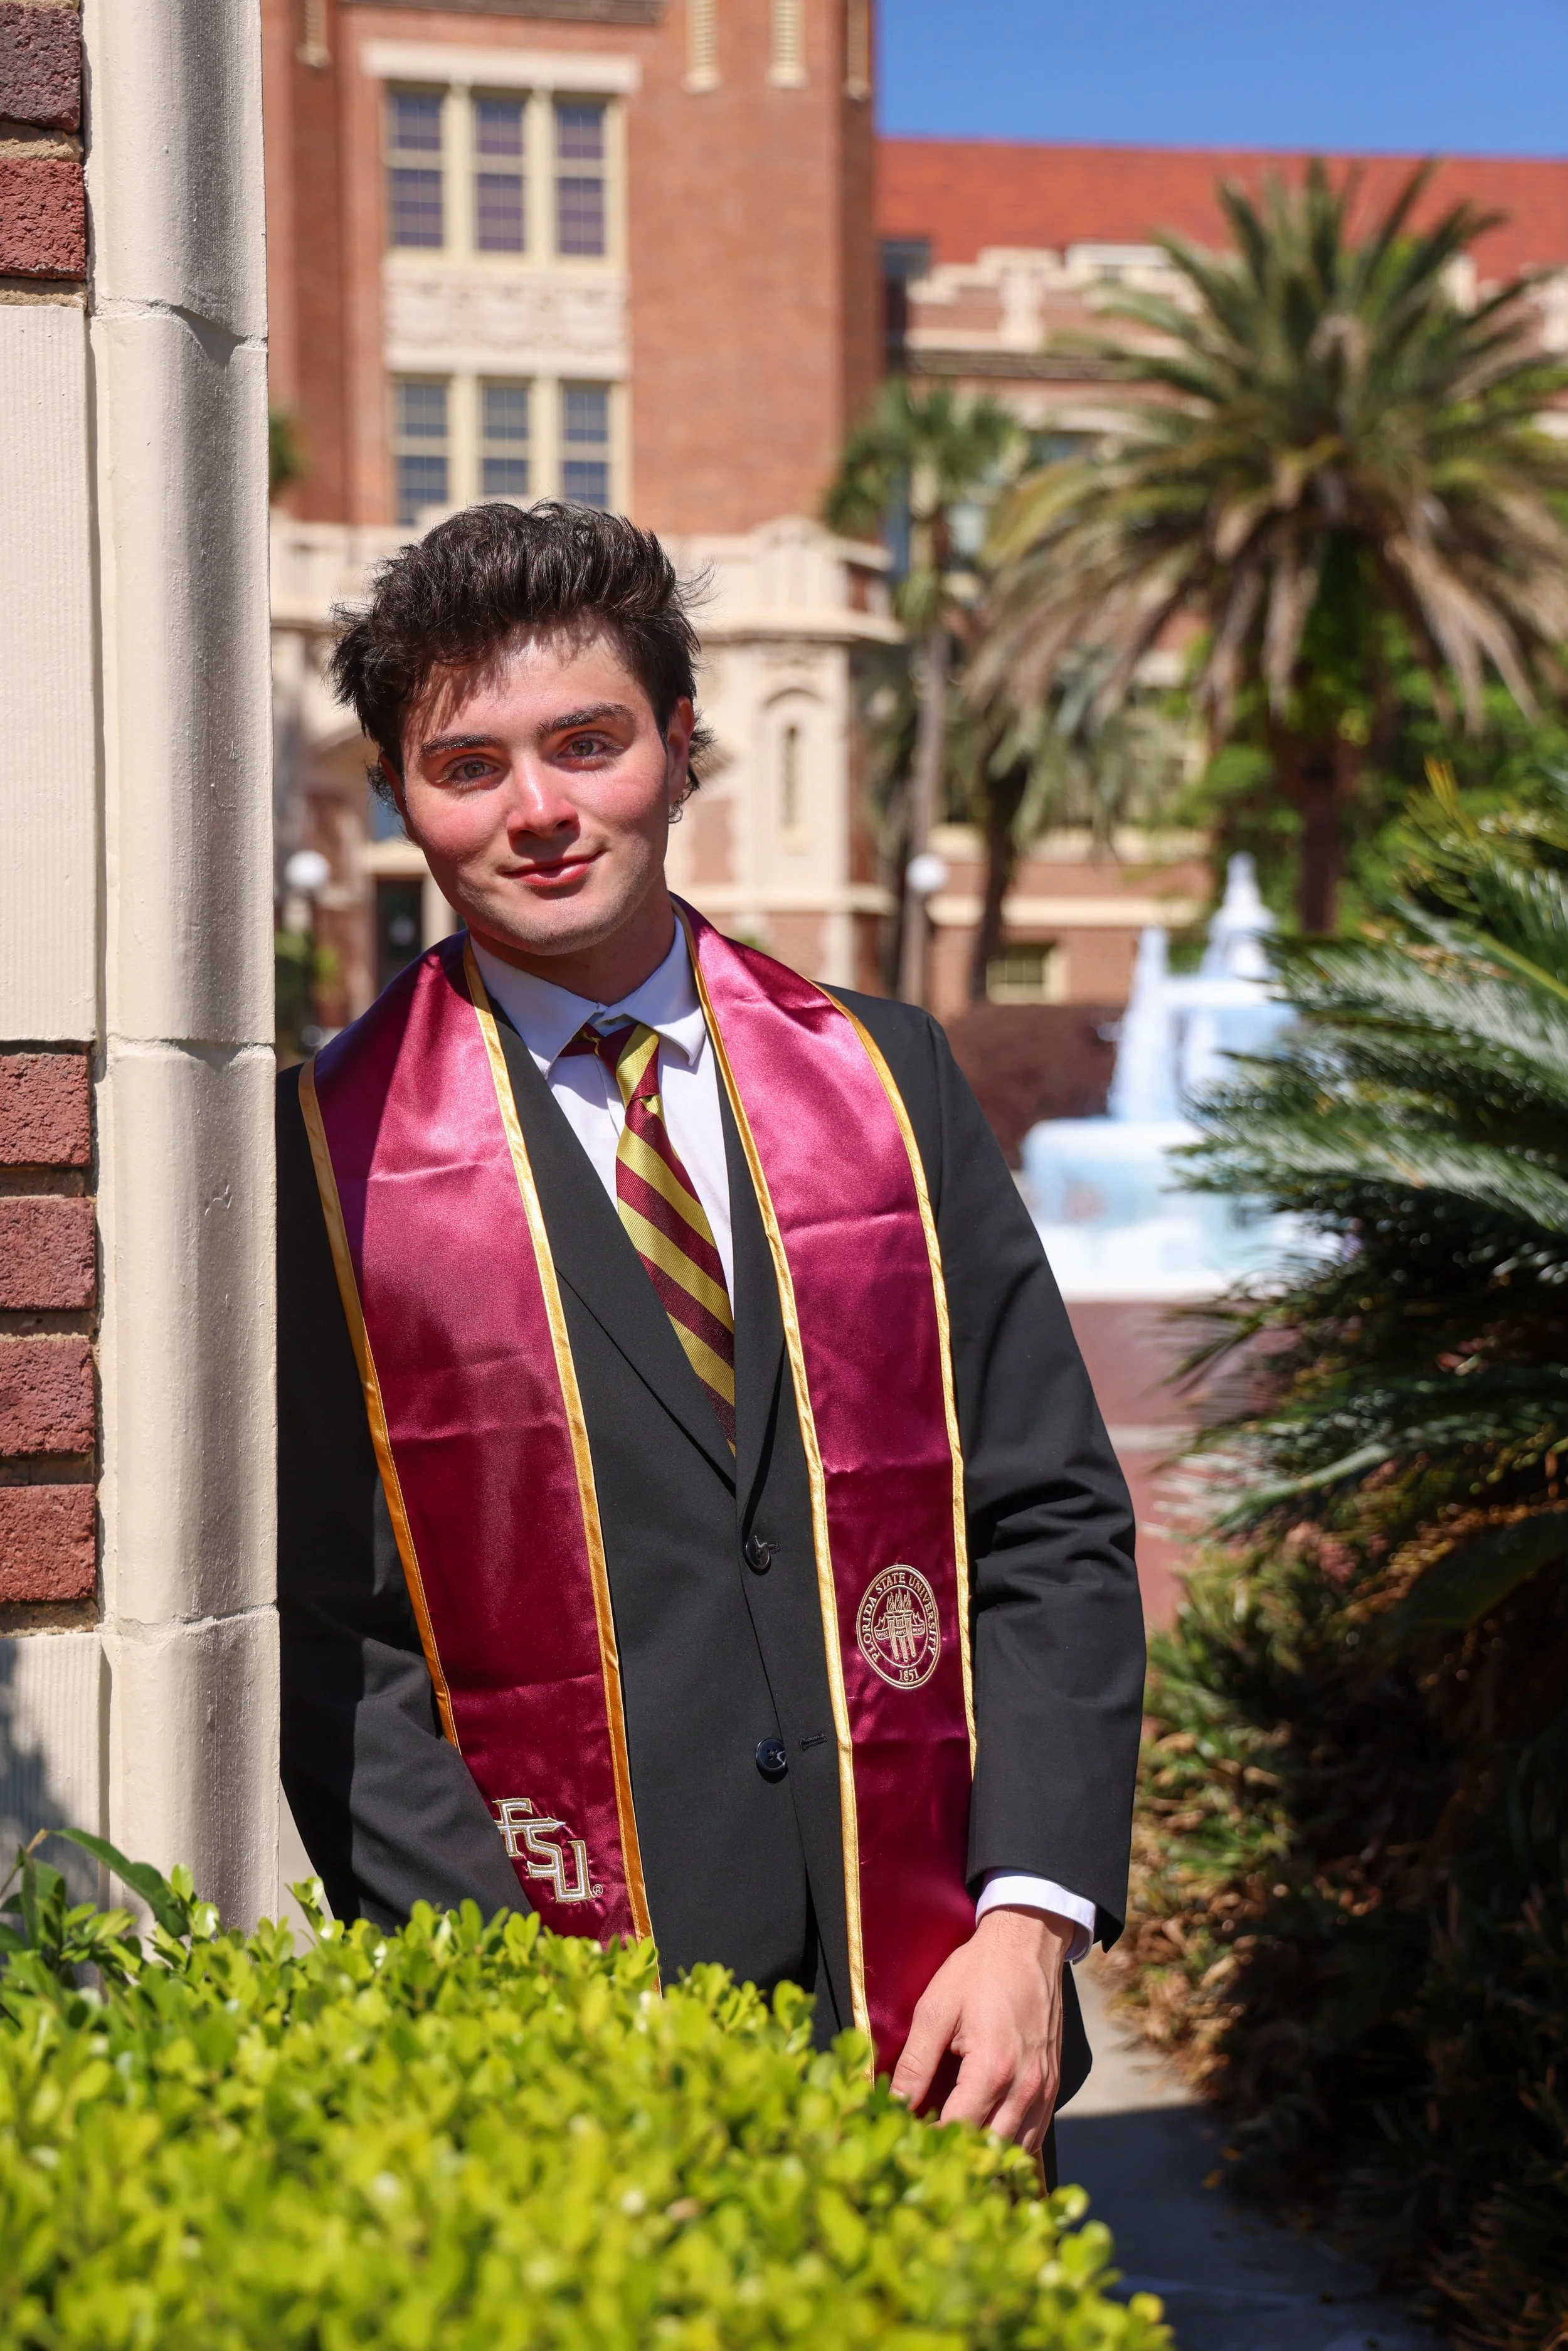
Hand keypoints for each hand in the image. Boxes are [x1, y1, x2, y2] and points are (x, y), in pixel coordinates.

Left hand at [890, 1905, 1072, 2151]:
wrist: (1028, 1943)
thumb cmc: (979, 1972)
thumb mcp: (935, 2009)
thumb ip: (915, 2063)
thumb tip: (895, 2105)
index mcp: (992, 2069)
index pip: (958, 2130)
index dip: (929, 2142)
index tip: (906, 2142)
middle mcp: (1024, 2087)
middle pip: (988, 2147)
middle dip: (956, 2153)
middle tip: (925, 2146)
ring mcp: (1044, 2088)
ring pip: (1014, 2148)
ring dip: (984, 2153)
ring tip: (952, 2142)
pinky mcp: (1052, 2084)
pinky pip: (1033, 2133)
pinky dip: (1009, 2142)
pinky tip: (984, 2132)